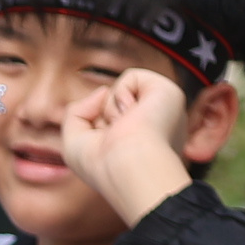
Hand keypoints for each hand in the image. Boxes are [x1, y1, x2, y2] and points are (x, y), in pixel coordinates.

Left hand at [62, 66, 201, 224]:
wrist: (129, 167)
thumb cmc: (102, 165)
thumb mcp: (75, 142)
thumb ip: (77, 112)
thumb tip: (104, 90)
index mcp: (139, 140)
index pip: (107, 123)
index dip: (97, 133)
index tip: (104, 154)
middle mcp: (154, 123)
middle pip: (108, 106)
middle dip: (101, 121)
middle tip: (115, 139)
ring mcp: (162, 108)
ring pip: (118, 92)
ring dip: (110, 110)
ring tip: (125, 127)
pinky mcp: (169, 91)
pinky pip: (131, 77)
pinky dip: (122, 94)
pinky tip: (133, 114)